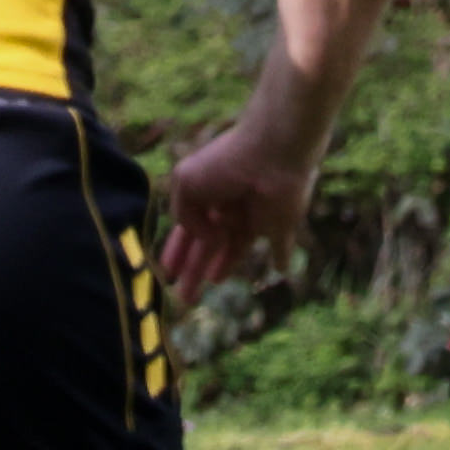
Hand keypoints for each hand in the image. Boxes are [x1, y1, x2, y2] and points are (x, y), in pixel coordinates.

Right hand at [158, 120, 313, 298]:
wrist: (273, 152)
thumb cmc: (225, 163)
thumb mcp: (187, 185)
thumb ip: (186, 218)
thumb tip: (208, 239)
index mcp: (204, 196)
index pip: (187, 231)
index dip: (177, 251)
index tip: (167, 273)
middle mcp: (227, 209)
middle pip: (208, 246)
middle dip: (194, 270)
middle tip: (184, 297)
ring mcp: (254, 217)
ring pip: (237, 248)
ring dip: (224, 266)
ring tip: (211, 285)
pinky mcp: (281, 224)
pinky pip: (281, 245)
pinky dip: (282, 257)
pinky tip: (280, 269)